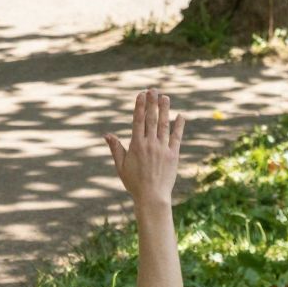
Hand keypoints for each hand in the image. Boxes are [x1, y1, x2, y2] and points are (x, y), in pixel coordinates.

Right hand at [104, 89, 184, 205]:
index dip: (140, 106)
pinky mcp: (173, 155)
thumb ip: (116, 148)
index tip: (141, 94)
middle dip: (152, 102)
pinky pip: (176, 137)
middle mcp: (150, 144)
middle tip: (153, 89)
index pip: (138, 121)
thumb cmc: (134, 183)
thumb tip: (107, 135)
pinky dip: (179, 126)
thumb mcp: (121, 166)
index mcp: (136, 145)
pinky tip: (180, 116)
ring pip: (164, 125)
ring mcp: (163, 148)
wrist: (152, 197)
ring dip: (164, 110)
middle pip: (151, 119)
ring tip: (165, 97)